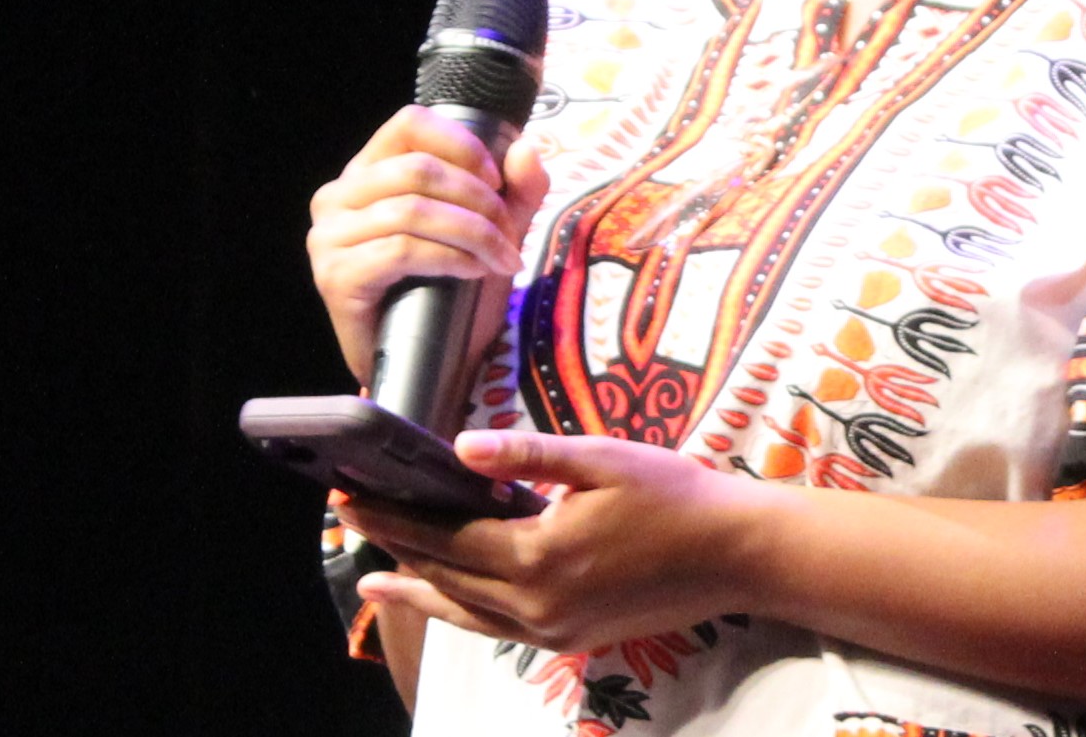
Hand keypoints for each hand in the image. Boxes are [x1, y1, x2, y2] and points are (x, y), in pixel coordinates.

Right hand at [307, 106, 550, 383]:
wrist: (430, 364)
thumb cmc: (454, 288)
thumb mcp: (494, 227)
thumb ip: (517, 187)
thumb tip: (524, 148)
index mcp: (368, 170)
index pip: (409, 123)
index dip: (461, 145)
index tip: (497, 179)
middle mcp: (338, 196)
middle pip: (418, 169)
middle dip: (479, 200)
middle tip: (510, 235)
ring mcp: (329, 238)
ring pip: (413, 209)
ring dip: (473, 232)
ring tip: (501, 257)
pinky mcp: (335, 276)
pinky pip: (401, 249)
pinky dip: (449, 257)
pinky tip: (473, 271)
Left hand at [342, 429, 779, 652]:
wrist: (732, 553)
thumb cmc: (672, 494)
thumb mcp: (602, 458)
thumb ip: (529, 453)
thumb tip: (461, 446)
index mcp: (538, 556)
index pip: (444, 535)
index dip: (394, 515)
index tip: (352, 495)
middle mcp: (534, 605)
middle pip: (445, 576)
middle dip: (394, 547)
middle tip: (353, 519)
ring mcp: (550, 631)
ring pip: (464, 612)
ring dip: (416, 590)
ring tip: (374, 580)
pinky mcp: (568, 639)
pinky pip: (495, 628)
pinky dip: (460, 611)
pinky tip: (449, 600)